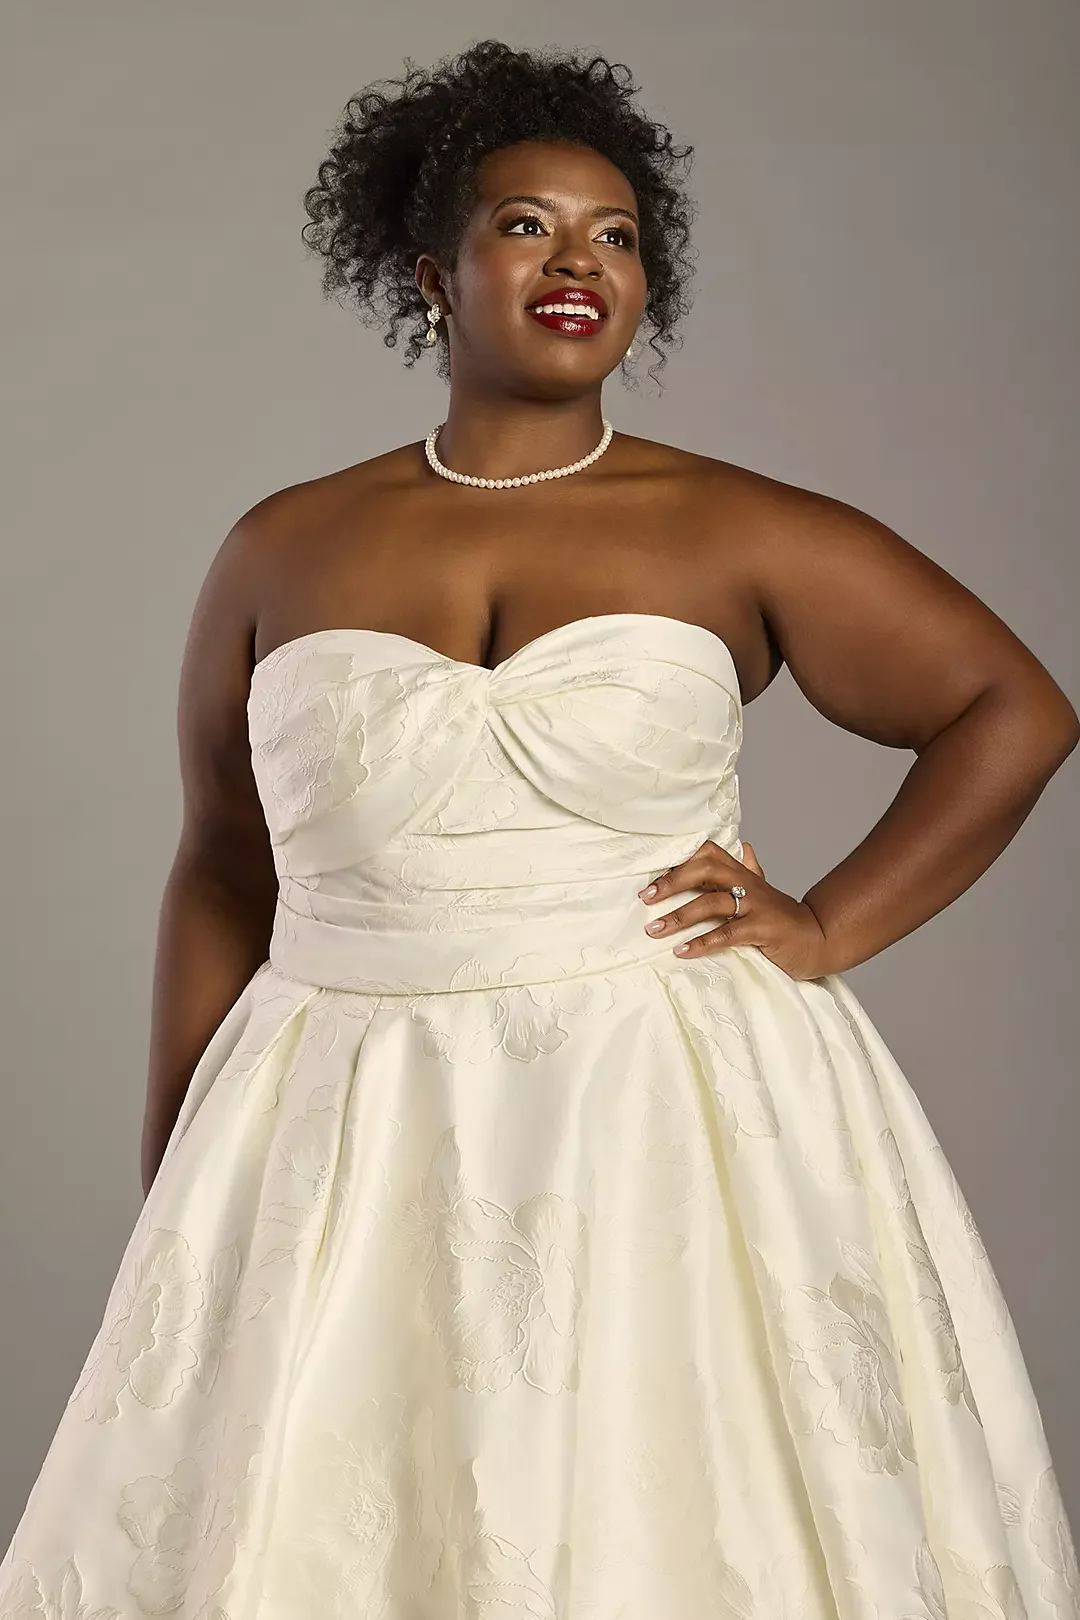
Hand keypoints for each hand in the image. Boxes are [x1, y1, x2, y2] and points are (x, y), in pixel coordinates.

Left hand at [637, 839, 831, 980]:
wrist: (820, 939)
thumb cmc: (785, 919)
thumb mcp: (765, 892)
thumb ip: (752, 870)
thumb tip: (746, 847)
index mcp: (744, 874)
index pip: (708, 853)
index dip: (680, 860)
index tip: (654, 876)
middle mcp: (748, 885)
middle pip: (705, 870)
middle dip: (672, 882)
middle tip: (646, 897)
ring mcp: (756, 906)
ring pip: (712, 903)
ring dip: (679, 916)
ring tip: (654, 930)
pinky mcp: (763, 930)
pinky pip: (727, 933)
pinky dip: (702, 942)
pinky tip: (682, 951)